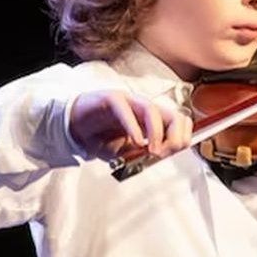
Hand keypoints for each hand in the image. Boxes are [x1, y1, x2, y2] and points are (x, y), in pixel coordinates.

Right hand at [69, 89, 193, 160]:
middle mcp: (145, 108)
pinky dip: (133, 127)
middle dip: (175, 137)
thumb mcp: (127, 154)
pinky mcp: (111, 99)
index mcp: (153, 120)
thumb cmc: (102, 138)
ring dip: (156, 133)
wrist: (75, 128)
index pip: (181, 124)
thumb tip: (160, 157)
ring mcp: (129, 101)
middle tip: (163, 154)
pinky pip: (125, 110)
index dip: (181, 140)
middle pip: (175, 115)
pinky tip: (135, 141)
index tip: (169, 155)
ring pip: (152, 110)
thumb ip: (143, 155)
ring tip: (152, 151)